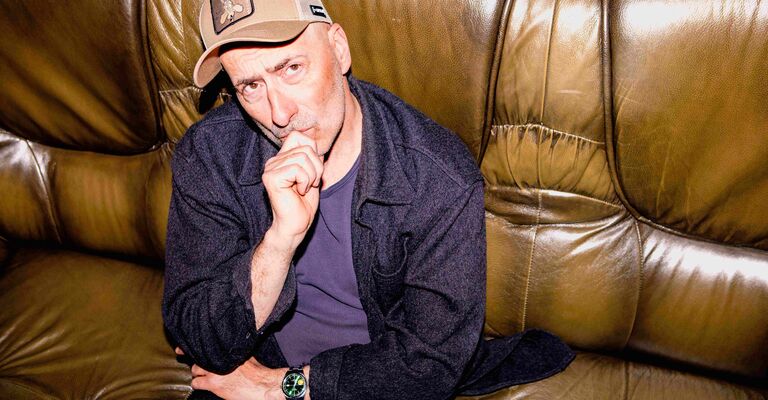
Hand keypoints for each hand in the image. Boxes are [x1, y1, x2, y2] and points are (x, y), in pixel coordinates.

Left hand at [190, 357, 285, 399]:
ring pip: (195, 370)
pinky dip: (197, 385)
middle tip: (202, 368)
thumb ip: (237, 351)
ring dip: (198, 374)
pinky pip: (196, 384)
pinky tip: (201, 385)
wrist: (261, 385)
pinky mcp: (213, 384)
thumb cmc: (258, 372)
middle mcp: (219, 359)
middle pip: (200, 358)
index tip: (203, 356)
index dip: (205, 352)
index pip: (208, 347)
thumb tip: (234, 349)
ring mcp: (214, 371)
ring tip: (200, 376)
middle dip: (200, 363)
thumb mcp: (248, 356)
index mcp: (227, 350)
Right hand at [262, 132, 323, 249]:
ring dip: (312, 176)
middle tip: (311, 184)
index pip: (298, 136)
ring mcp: (270, 169)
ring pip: (303, 157)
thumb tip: (316, 144)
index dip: (312, 150)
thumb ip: (312, 158)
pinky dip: (305, 182)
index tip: (312, 171)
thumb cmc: (304, 204)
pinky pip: (298, 169)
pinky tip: (299, 192)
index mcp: (282, 158)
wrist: (296, 225)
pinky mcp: (271, 177)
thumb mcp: (313, 175)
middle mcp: (273, 161)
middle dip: (317, 167)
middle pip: (306, 147)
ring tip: (305, 188)